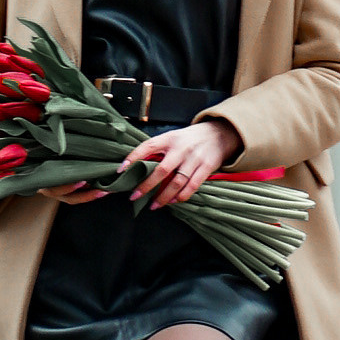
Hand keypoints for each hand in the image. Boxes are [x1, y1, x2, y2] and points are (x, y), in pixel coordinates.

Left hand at [123, 116, 237, 212]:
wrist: (218, 134)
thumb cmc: (189, 139)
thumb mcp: (172, 138)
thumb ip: (159, 150)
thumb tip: (138, 167)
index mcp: (169, 138)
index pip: (148, 147)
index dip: (133, 157)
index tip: (121, 170)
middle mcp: (181, 148)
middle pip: (161, 170)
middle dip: (146, 186)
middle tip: (134, 196)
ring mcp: (194, 158)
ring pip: (176, 182)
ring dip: (163, 197)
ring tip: (153, 205)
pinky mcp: (206, 168)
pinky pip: (192, 186)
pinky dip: (181, 196)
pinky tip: (172, 201)